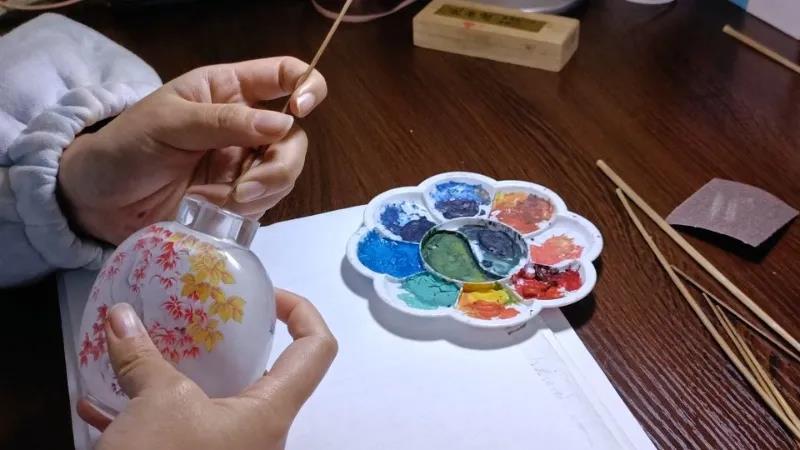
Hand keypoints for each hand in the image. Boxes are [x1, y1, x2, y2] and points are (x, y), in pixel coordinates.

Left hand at [59, 57, 326, 244]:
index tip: (300, 109)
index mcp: (229, 90)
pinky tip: (214, 210)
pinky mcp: (240, 199)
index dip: (306, 85)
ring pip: (285, 174)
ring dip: (261, 191)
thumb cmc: (126, 147)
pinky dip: (245, 210)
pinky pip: (266, 202)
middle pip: (294, 137)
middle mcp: (246, 125)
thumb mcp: (168, 123)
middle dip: (280, 164)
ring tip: (219, 202)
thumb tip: (284, 124)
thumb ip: (225, 121)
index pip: (285, 76)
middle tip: (247, 187)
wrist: (99, 202)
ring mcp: (245, 164)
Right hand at [78, 289, 337, 449]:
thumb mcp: (156, 402)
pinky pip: (182, 431)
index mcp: (270, 412)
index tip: (267, 296)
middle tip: (200, 319)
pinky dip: (150, 413)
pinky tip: (104, 404)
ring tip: (150, 352)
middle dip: (229, 342)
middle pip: (265, 373)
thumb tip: (122, 318)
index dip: (302, 311)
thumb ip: (142, 355)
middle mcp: (260, 434)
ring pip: (217, 402)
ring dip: (182, 376)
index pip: (317, 349)